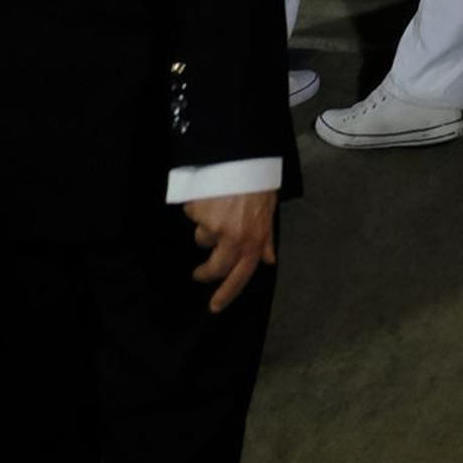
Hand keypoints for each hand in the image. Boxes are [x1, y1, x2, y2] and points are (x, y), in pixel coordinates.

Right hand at [183, 190, 277, 312]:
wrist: (242, 155)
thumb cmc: (259, 182)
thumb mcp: (269, 211)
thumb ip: (266, 238)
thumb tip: (269, 260)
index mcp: (254, 240)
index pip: (240, 276)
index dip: (227, 294)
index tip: (214, 307)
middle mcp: (234, 239)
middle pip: (214, 268)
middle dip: (205, 273)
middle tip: (200, 272)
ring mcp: (213, 227)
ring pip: (202, 238)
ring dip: (206, 226)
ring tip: (218, 206)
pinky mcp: (198, 214)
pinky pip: (193, 216)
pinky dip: (198, 207)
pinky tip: (209, 193)